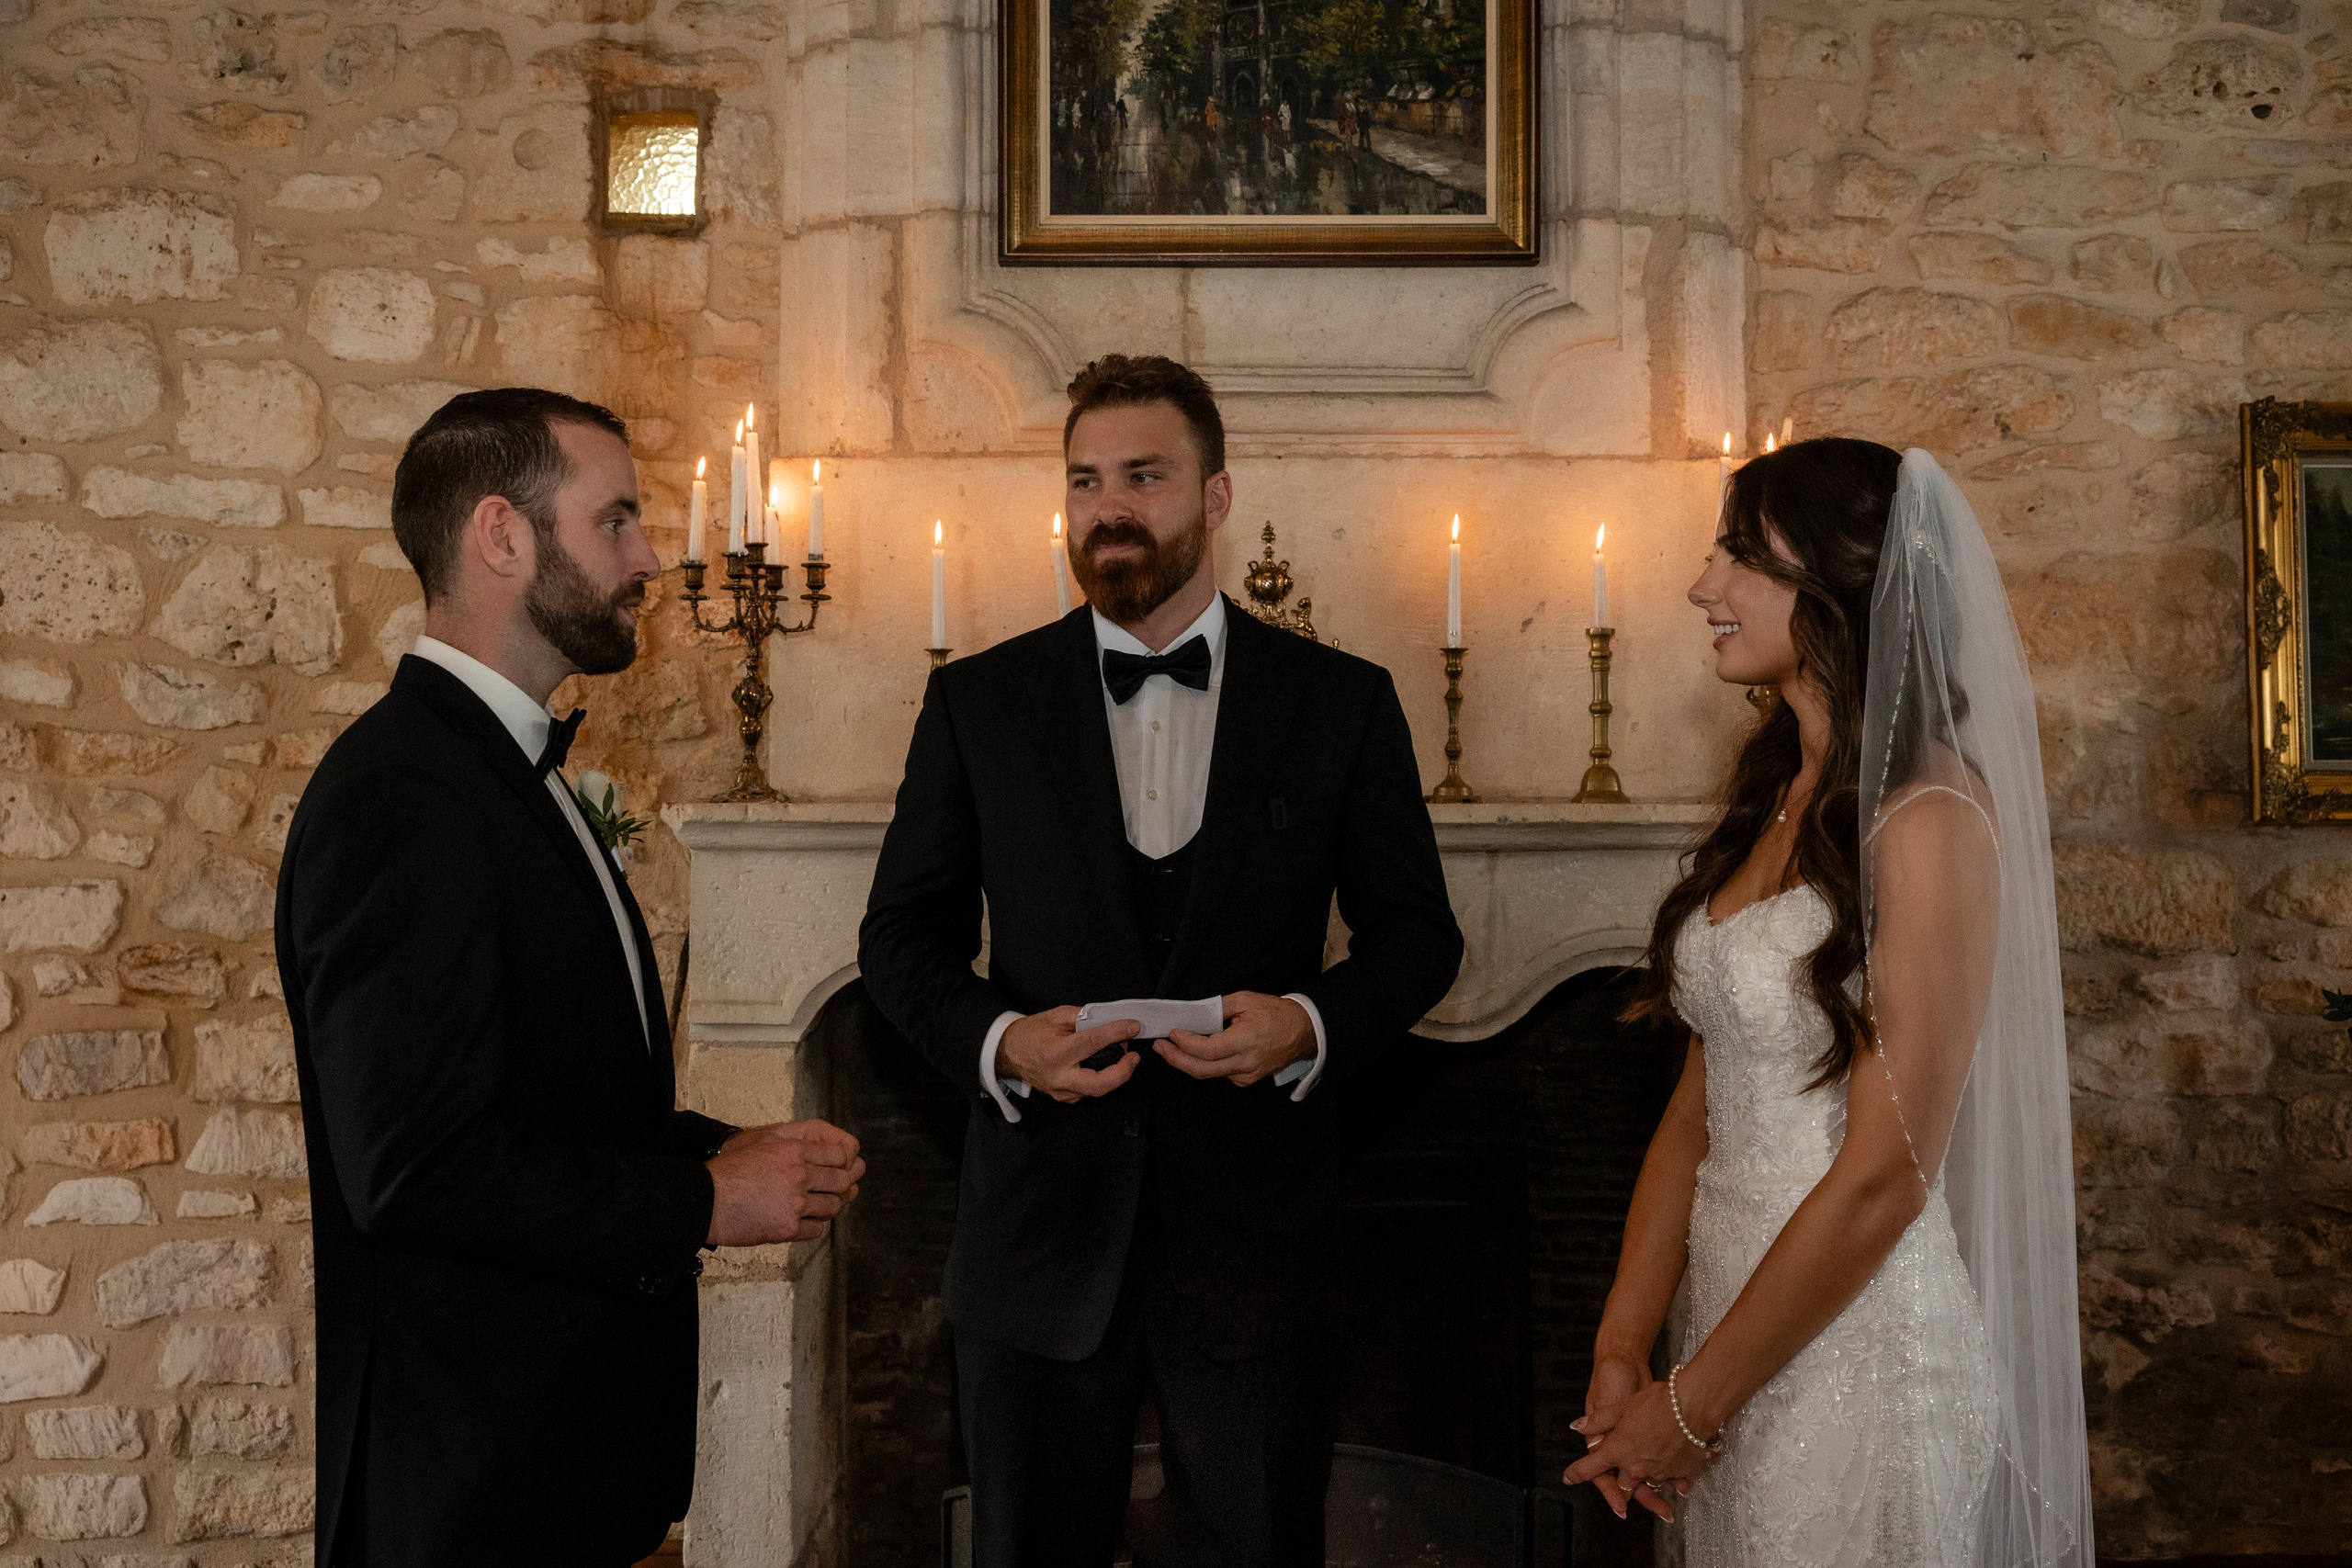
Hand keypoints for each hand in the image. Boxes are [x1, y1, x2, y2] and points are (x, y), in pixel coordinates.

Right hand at [705, 1119, 864, 1246]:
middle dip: (841, 1185)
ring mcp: (796, 1204)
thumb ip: (790, 1142)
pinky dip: (814, 1226)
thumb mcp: (759, 1142)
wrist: (704, 1201)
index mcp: (794, 1150)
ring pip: (833, 1206)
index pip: (839, 1154)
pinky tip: (804, 1221)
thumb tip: (815, 1148)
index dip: (842, 1162)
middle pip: (842, 1181)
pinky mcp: (788, 1228)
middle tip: (835, 1189)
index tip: (838, 1168)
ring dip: (828, 1206)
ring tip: (816, 1206)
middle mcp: (799, 1175)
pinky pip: (817, 1229)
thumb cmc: (726, 1172)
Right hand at [998, 1006, 1142, 1103]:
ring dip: (1115, 1075)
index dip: (1117, 1033)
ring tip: (1122, 1057)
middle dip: (1123, 1072)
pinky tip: (1106, 1066)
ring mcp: (1060, 1091)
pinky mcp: (1063, 1097)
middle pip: (1099, 1084)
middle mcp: (1058, 1077)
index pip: (1093, 1043)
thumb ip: (1083, 1017)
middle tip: (1134, 1057)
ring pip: (1096, 1091)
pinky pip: (1088, 1091)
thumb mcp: (1056, 1016)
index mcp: (1055, 1053)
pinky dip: (1101, 1079)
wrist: (1008, 1053)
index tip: (1133, 1026)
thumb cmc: (1031, 1033)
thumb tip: (1109, 1019)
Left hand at [1158, 992, 1313, 1086]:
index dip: (1185, 1043)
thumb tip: (1194, 1013)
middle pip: (1201, 1069)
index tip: (1172, 1033)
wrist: (1303, 1032)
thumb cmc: (1277, 1014)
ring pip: (1208, 1074)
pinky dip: (1205, 1065)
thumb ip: (1217, 1007)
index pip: (1207, 1050)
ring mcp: (1246, 1075)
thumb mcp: (1246, 1000)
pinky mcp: (1247, 1080)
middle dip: (1175, 1059)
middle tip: (1160, 1046)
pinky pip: (1220, 1074)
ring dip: (1187, 1062)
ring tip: (1171, 1048)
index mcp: (1246, 1041)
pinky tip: (1196, 1053)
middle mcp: (1245, 1064)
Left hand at [1564, 1380, 1708, 1520]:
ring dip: (1647, 1483)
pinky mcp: (1680, 1471)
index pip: (1591, 1468)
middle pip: (1623, 1485)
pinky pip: (1672, 1481)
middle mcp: (1636, 1467)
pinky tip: (1678, 1483)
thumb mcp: (1622, 1406)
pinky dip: (1673, 1482)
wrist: (1693, 1404)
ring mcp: (1659, 1471)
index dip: (1576, 1474)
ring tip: (1654, 1484)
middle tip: (1620, 1495)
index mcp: (1617, 1451)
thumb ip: (1598, 1421)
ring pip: (1647, 1483)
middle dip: (1620, 1489)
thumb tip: (1577, 1427)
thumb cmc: (1657, 1401)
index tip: (1568, 1478)